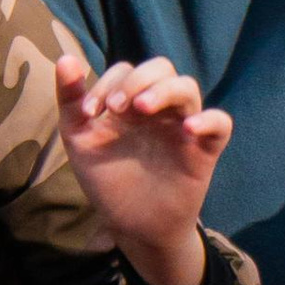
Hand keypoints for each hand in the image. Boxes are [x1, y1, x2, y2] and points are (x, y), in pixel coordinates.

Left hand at [56, 42, 229, 284]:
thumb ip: (71, 101)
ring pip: (187, 87)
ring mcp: (182, 125)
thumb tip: (64, 59)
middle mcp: (159, 108)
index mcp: (130, 102)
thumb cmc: (107, 179)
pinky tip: (188, 129)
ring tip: (142, 109)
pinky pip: (220, 123)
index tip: (89, 112)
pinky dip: (208, 120)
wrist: (132, 225)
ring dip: (164, 91)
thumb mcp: (80, 140)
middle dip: (137, 80)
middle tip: (117, 109)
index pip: (125, 70)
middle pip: (161, 68)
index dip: (107, 83)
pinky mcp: (204, 149)